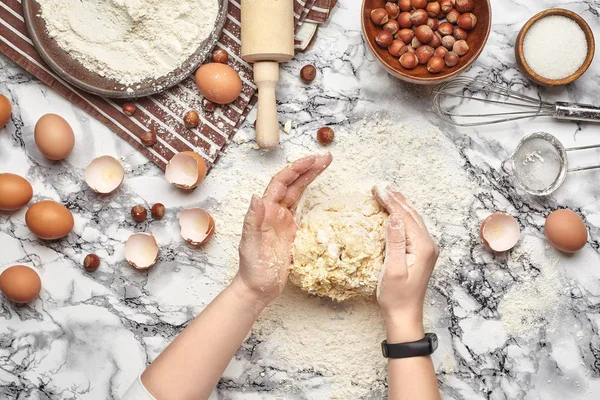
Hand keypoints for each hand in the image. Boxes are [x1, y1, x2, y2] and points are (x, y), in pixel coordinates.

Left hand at [233, 154, 332, 307]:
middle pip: (292, 183)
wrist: (258, 288)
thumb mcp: (251, 245)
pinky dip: (309, 194)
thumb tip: (255, 197)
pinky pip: (301, 206)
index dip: (296, 169)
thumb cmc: (253, 269)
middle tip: (326, 157)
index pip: (282, 183)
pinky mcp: (291, 230)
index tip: (312, 160)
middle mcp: (273, 211)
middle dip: (308, 168)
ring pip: (298, 192)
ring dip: (310, 177)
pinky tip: (317, 187)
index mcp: (265, 211)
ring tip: (325, 164)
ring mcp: (283, 220)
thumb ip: (253, 221)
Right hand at [372, 186, 438, 339]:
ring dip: (400, 204)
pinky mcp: (423, 253)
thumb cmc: (396, 296)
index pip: (404, 216)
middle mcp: (429, 245)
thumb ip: (394, 242)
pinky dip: (403, 215)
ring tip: (388, 192)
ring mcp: (427, 248)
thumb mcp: (392, 270)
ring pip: (413, 219)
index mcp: (422, 247)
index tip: (376, 189)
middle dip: (395, 198)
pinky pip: (413, 227)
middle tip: (379, 186)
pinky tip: (397, 211)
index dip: (390, 201)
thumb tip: (394, 216)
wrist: (405, 315)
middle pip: (411, 214)